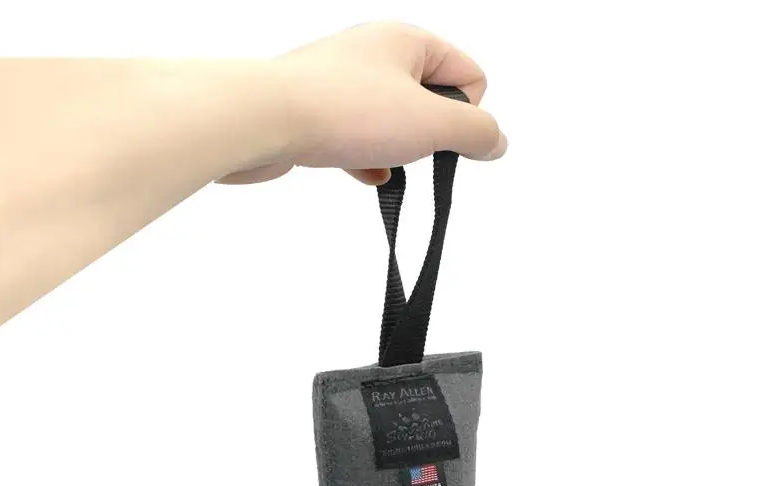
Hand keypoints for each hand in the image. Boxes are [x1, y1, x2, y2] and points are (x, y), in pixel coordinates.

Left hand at [217, 22, 506, 185]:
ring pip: (395, 124)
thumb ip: (474, 133)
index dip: (466, 116)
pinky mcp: (319, 112)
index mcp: (408, 40)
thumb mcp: (431, 124)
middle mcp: (376, 52)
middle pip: (432, 102)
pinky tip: (365, 171)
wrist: (262, 119)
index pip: (470, 77)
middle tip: (408, 145)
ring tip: (379, 157)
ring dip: (398, 149)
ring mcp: (345, 82)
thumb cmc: (342, 110)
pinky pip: (360, 139)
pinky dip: (368, 158)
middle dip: (430, 135)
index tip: (443, 138)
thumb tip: (497, 141)